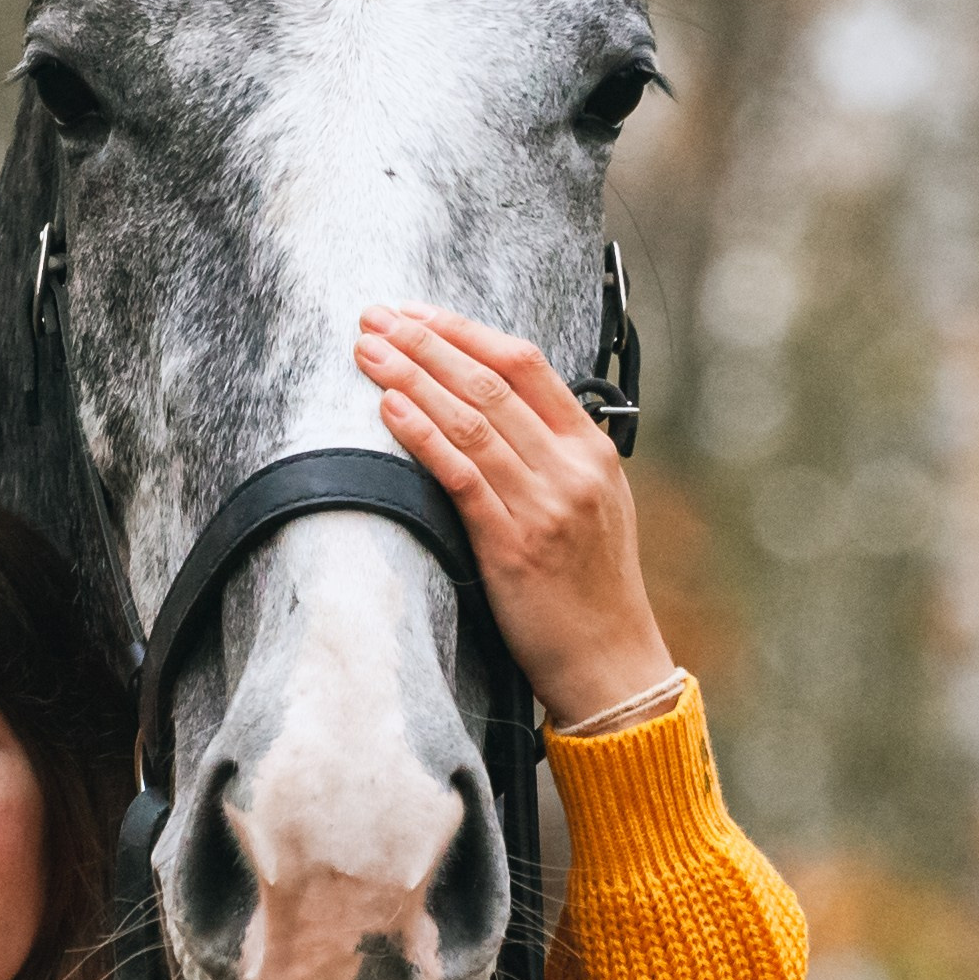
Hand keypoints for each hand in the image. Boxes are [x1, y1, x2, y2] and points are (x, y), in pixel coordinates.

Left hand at [353, 303, 673, 728]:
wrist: (612, 665)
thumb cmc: (592, 591)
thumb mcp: (592, 507)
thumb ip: (552, 456)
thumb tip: (492, 411)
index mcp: (591, 449)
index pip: (525, 363)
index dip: (463, 330)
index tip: (415, 314)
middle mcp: (571, 468)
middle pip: (489, 381)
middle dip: (423, 342)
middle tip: (374, 317)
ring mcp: (545, 505)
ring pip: (471, 419)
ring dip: (411, 377)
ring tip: (366, 350)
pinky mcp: (515, 546)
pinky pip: (462, 475)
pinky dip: (423, 435)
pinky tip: (389, 408)